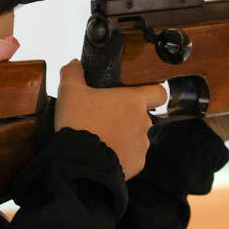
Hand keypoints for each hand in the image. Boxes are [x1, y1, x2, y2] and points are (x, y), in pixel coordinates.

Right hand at [55, 60, 167, 178]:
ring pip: (136, 137)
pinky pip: (131, 156)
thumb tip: (74, 65)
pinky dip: (121, 155)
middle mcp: (143, 122)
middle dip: (126, 117)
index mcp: (133, 101)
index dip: (152, 92)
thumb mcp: (69, 92)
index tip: (138, 94)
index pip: (159, 92)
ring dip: (123, 136)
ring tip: (101, 138)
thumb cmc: (79, 123)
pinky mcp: (137, 163)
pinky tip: (103, 154)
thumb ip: (73, 74)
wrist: (80, 162)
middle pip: (142, 115)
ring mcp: (142, 144)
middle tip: (104, 119)